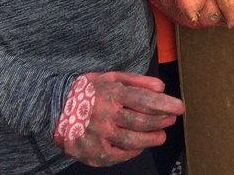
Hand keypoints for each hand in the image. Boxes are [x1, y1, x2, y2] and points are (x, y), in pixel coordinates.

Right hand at [54, 72, 183, 167]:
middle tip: (171, 120)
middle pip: (142, 122)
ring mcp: (98, 135)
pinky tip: (138, 147)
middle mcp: (106, 115)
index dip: (166, 105)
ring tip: (160, 136)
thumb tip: (161, 87)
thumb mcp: (111, 77)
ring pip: (132, 141)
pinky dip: (131, 152)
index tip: (180, 108)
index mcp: (113, 94)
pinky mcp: (90, 151)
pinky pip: (116, 156)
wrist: (53, 107)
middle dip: (162, 121)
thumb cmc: (87, 90)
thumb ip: (138, 81)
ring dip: (151, 139)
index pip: (145, 100)